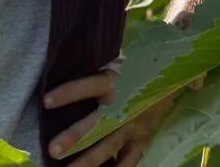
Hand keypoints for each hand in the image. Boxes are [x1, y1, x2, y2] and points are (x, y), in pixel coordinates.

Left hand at [43, 68, 184, 165]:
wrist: (174, 75)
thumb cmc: (137, 67)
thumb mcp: (117, 63)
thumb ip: (96, 71)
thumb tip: (66, 71)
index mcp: (115, 81)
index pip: (88, 86)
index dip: (68, 93)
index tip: (45, 101)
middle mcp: (124, 106)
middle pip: (97, 124)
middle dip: (75, 138)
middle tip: (53, 150)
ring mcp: (134, 126)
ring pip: (110, 146)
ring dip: (89, 160)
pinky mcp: (143, 140)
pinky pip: (129, 160)